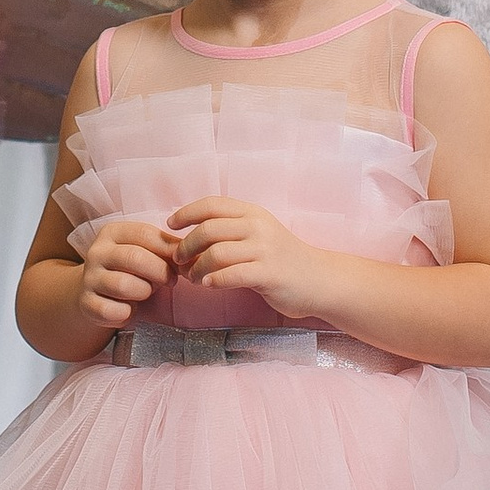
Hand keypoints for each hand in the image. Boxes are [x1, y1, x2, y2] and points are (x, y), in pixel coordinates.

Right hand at [73, 217, 178, 331]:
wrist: (92, 292)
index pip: (145, 233)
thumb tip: (197, 256)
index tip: (181, 264)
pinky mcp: (87, 303)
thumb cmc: (129, 270)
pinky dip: (128, 313)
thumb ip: (167, 250)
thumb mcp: (145, 252)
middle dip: (160, 272)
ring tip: (146, 292)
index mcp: (112, 232)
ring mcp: (89, 278)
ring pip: (124, 285)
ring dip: (144, 292)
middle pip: (135, 258)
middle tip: (170, 281)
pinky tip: (128, 309)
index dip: (168, 250)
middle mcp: (97, 252)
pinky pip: (115, 311)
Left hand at [167, 201, 337, 324]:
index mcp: (252, 213)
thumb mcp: (258, 234)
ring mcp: (264, 250)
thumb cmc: (282, 259)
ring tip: (193, 278)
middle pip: (208, 229)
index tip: (171, 225)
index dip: (186, 212)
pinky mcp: (268, 274)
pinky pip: (231, 275)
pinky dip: (213, 281)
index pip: (211, 204)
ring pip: (216, 253)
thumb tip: (189, 238)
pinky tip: (208, 285)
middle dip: (186, 245)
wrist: (319, 279)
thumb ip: (230, 232)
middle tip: (179, 260)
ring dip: (196, 268)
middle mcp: (258, 226)